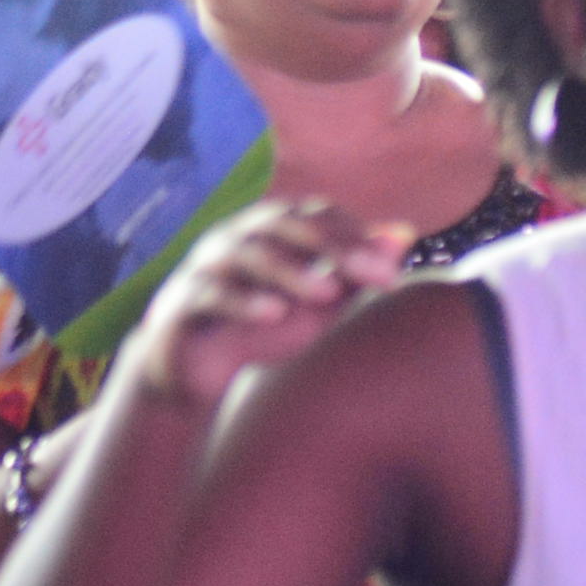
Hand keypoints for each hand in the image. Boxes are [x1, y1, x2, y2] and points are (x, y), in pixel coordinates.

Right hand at [133, 198, 411, 411]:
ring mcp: (204, 266)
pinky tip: (273, 314)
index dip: (352, 234)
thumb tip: (403, 237)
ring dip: (290, 271)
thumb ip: (354, 273)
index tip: (389, 266)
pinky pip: (210, 294)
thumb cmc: (262, 327)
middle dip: (331, 247)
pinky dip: (243, 302)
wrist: (192, 369)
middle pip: (283, 225)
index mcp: (268, 230)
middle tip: (372, 273)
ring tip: (327, 293)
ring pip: (248, 254)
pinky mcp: (181, 302)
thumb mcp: (315, 304)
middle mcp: (235, 237)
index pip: (314, 215)